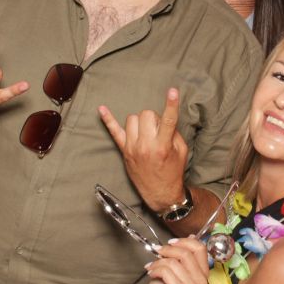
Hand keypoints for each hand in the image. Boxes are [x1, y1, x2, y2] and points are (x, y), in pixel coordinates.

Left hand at [100, 88, 187, 212]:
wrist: (160, 193)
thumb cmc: (173, 171)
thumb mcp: (181, 151)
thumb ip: (173, 132)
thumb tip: (163, 118)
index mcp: (163, 146)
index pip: (168, 120)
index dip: (171, 104)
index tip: (172, 90)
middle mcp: (146, 146)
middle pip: (146, 114)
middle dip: (154, 118)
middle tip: (158, 130)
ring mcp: (132, 148)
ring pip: (133, 118)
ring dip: (141, 122)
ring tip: (147, 133)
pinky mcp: (124, 151)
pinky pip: (114, 132)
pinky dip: (108, 120)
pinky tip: (101, 109)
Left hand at [140, 239, 208, 283]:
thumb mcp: (176, 265)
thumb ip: (185, 253)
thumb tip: (193, 236)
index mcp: (203, 272)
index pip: (200, 248)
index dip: (184, 241)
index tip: (170, 242)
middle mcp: (201, 280)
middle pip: (186, 253)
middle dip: (168, 250)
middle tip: (157, 252)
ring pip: (174, 262)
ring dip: (158, 261)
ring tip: (152, 267)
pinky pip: (166, 271)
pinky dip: (155, 269)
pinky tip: (152, 274)